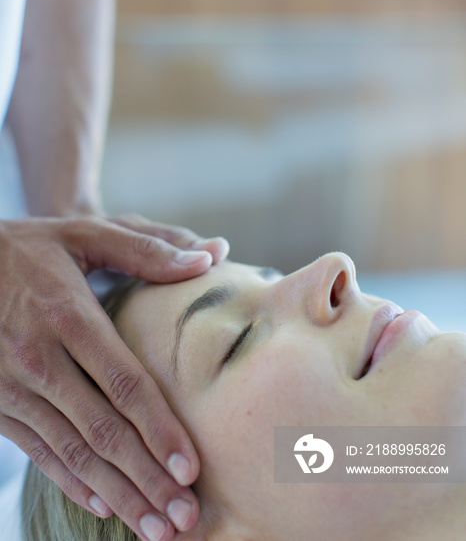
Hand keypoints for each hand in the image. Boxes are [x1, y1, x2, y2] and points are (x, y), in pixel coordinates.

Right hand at [0, 215, 228, 540]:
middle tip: (185, 517)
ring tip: (156, 527)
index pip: (123, 384)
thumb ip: (146, 248)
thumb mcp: (86, 234)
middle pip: (102, 430)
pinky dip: (72, 482)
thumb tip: (209, 255)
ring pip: (73, 452)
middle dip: (146, 478)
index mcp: (68, 316)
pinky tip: (104, 505)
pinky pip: (39, 451)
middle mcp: (39, 358)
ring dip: (117, 494)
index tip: (192, 466)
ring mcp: (13, 387)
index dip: (159, 428)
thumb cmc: (32, 247)